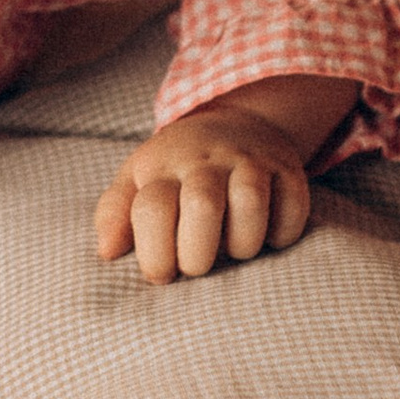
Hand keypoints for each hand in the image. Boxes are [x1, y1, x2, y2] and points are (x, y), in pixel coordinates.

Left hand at [93, 80, 355, 282]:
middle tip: (197, 266)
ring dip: (242, 245)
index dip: (155, 254)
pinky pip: (291, 210)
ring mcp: (250, 161)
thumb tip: (107, 252)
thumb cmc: (178, 168)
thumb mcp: (138, 180)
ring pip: (251, 206)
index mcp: (163, 166)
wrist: (238, 124)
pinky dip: (281, 234)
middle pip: (202, 206)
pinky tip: (267, 236)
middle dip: (198, 255)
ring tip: (234, 250)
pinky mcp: (287, 170)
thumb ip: (116, 214)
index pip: (152, 209)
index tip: (161, 274)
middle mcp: (206, 159)